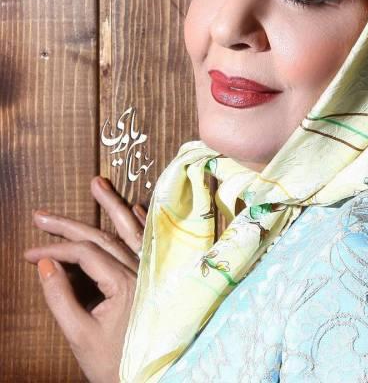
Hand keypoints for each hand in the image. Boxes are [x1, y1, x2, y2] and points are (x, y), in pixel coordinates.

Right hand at [23, 176, 147, 382]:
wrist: (155, 375)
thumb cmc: (116, 362)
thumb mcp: (80, 336)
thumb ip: (60, 298)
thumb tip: (44, 265)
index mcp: (123, 283)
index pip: (85, 254)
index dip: (55, 250)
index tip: (29, 253)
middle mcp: (141, 269)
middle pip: (103, 236)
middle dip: (71, 224)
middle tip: (42, 213)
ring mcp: (153, 270)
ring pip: (131, 230)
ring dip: (113, 205)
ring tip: (98, 183)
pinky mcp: (160, 275)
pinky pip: (150, 241)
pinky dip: (140, 223)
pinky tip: (133, 207)